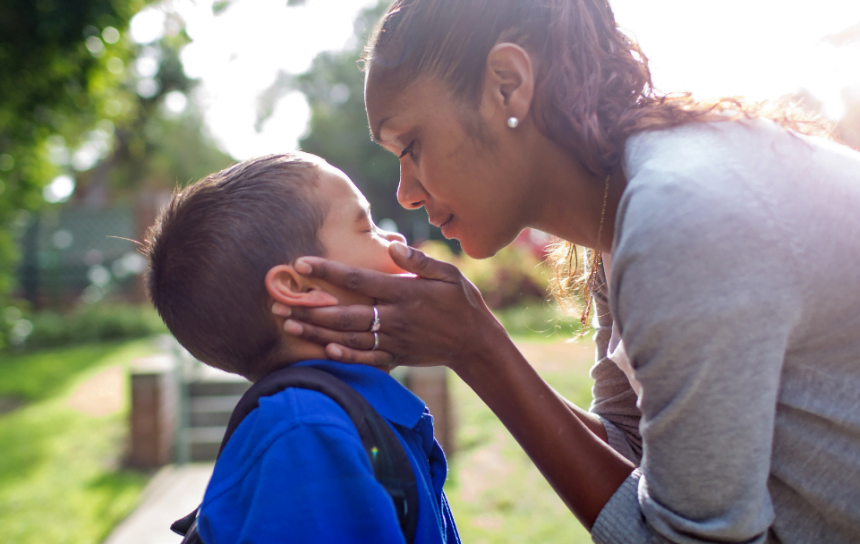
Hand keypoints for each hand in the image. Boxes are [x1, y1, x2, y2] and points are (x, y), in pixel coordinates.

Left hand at [272, 242, 509, 369]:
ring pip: (348, 338)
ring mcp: (394, 340)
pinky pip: (366, 359)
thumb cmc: (462, 303)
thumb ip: (420, 260)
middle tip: (280, 302)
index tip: (301, 263)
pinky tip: (323, 350)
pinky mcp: (397, 356)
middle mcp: (395, 318)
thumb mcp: (449, 274)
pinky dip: (344, 357)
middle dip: (310, 308)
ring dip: (317, 332)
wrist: (476, 344)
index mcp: (404, 293)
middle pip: (345, 314)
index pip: (359, 280)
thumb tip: (392, 246)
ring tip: (289, 325)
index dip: (328, 272)